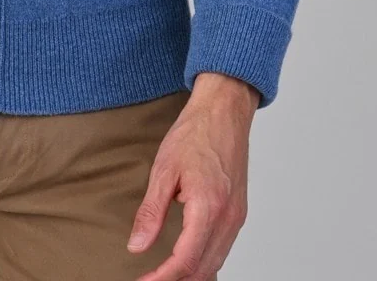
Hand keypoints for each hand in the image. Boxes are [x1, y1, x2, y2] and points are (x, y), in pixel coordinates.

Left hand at [126, 71, 258, 279]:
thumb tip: (137, 247)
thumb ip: (151, 212)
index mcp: (208, 206)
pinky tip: (186, 260)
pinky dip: (204, 262)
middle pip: (203, 270)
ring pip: (216, 264)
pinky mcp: (239, 213)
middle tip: (148, 280)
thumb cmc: (195, 133)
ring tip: (163, 274)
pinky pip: (223, 249)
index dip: (162, 278)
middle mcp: (228, 218)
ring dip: (190, 275)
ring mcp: (237, 217)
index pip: (186, 261)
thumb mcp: (163, 169)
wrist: (224, 111)